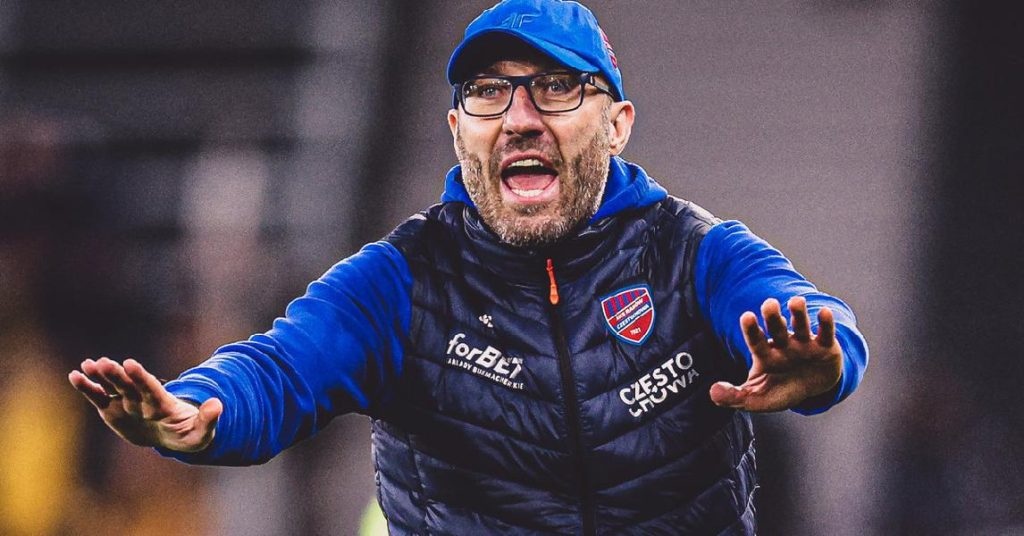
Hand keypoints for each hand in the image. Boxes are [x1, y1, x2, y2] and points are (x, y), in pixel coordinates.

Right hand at [68, 357, 221, 452]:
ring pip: (112, 388)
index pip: (152, 388)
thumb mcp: (202, 432)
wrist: (172, 435)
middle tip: (104, 363)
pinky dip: (87, 388)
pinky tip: (74, 376)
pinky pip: (99, 398)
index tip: (129, 364)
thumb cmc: (188, 434)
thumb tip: (218, 404)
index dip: (141, 377)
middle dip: (117, 376)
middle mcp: (142, 399)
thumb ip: (208, 419)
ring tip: (87, 365)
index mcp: (162, 404)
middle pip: (129, 385)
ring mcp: (127, 403)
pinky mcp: (113, 410)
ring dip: (100, 377)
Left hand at [709, 296, 841, 411]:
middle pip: (776, 329)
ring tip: (797, 301)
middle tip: (769, 303)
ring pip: (800, 326)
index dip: (751, 330)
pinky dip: (826, 323)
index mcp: (765, 355)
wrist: (813, 390)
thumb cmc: (781, 390)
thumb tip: (713, 392)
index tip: (746, 316)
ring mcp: (804, 345)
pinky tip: (824, 312)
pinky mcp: (826, 347)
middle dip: (772, 317)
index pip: (756, 341)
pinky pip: (826, 333)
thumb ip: (735, 396)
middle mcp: (783, 346)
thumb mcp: (758, 399)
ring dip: (798, 314)